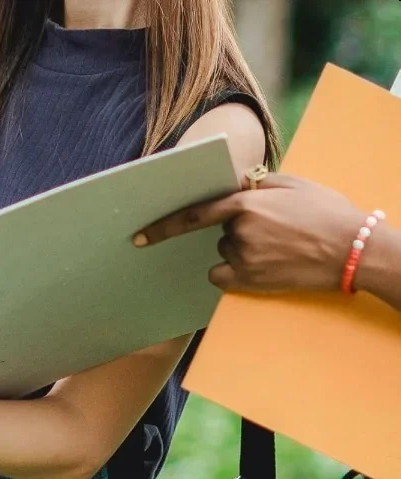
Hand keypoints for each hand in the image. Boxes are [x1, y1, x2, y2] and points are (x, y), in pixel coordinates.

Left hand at [133, 174, 365, 293]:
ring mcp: (243, 259)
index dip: (162, 226)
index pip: (193, 214)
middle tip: (272, 230)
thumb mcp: (292, 184)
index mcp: (247, 203)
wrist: (352, 250)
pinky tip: (258, 266)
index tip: (139, 236)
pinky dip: (231, 272)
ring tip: (276, 247)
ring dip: (239, 249)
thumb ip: (255, 184)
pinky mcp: (249, 281)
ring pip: (223, 252)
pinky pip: (221, 276)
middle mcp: (239, 231)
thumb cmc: (325, 213)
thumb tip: (231, 185)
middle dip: (236, 229)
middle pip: (217, 232)